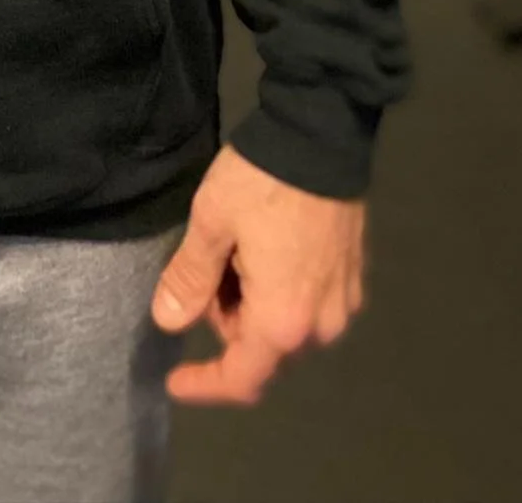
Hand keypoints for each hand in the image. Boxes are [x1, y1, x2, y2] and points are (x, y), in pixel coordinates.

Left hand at [149, 143, 364, 404]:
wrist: (321, 136)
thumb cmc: (261, 181)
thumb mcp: (211, 224)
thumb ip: (190, 279)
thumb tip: (167, 321)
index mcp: (282, 321)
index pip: (241, 379)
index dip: (204, 384)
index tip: (174, 380)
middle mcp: (321, 326)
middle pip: (262, 351)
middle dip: (226, 322)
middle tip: (207, 266)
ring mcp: (344, 303)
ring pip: (285, 327)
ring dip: (252, 306)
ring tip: (234, 249)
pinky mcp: (354, 278)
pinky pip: (308, 306)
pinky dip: (279, 293)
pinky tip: (263, 249)